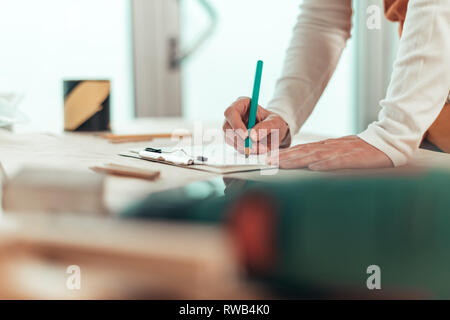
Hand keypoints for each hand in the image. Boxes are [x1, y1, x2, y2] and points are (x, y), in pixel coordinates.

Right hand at [223, 97, 289, 153]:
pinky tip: (259, 148)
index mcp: (242, 104)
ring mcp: (232, 128)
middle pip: (226, 128)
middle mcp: (234, 116)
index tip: (246, 135)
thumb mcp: (275, 122)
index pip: (231, 112)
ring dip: (244, 146)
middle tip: (252, 147)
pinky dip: (247, 150)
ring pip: (229, 139)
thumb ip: (265, 127)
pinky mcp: (234, 139)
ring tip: (261, 147)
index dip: (236, 124)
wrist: (277, 132)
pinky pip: (236, 147)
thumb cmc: (275, 123)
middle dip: (239, 139)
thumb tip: (252, 136)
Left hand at [267, 135, 392, 170]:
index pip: (301, 150)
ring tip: (282, 163)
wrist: (388, 141)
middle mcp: (330, 148)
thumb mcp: (340, 153)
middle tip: (266, 161)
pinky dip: (326, 164)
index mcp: (326, 147)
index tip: (268, 158)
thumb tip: (308, 167)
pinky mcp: (354, 158)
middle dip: (283, 157)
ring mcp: (341, 152)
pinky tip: (314, 167)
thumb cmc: (363, 150)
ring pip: (315, 155)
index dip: (284, 154)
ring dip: (297, 159)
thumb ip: (324, 159)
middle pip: (303, 152)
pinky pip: (338, 161)